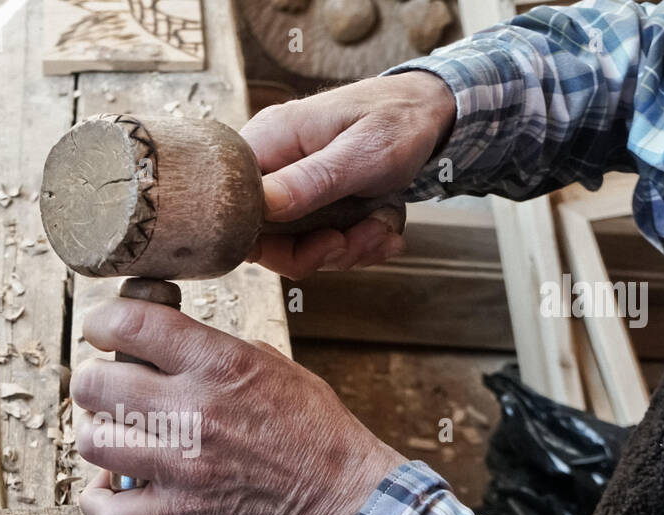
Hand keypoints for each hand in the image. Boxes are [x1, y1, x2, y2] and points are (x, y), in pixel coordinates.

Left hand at [72, 296, 405, 514]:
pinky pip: (111, 511)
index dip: (102, 322)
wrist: (335, 488)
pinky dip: (101, 499)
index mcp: (216, 363)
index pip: (131, 325)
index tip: (101, 329)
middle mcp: (192, 410)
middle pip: (95, 383)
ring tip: (117, 433)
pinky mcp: (180, 510)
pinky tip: (113, 484)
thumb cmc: (307, 425)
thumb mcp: (265, 360)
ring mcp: (181, 464)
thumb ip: (208, 348)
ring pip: (93, 441)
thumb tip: (159, 338)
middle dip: (95, 381)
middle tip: (108, 387)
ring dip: (98, 434)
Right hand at [241, 71, 455, 277]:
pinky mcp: (308, 203)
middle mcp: (270, 166)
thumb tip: (263, 206)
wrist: (429, 112)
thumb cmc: (398, 120)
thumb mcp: (362, 152)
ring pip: (296, 247)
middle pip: (265, 238)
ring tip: (383, 225)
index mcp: (268, 141)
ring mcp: (288, 187)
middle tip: (361, 238)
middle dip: (320, 252)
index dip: (269, 241)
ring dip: (347, 249)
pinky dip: (355, 244)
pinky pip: (317, 242)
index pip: (235, 206)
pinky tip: (383, 227)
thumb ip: (312, 180)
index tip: (326, 240)